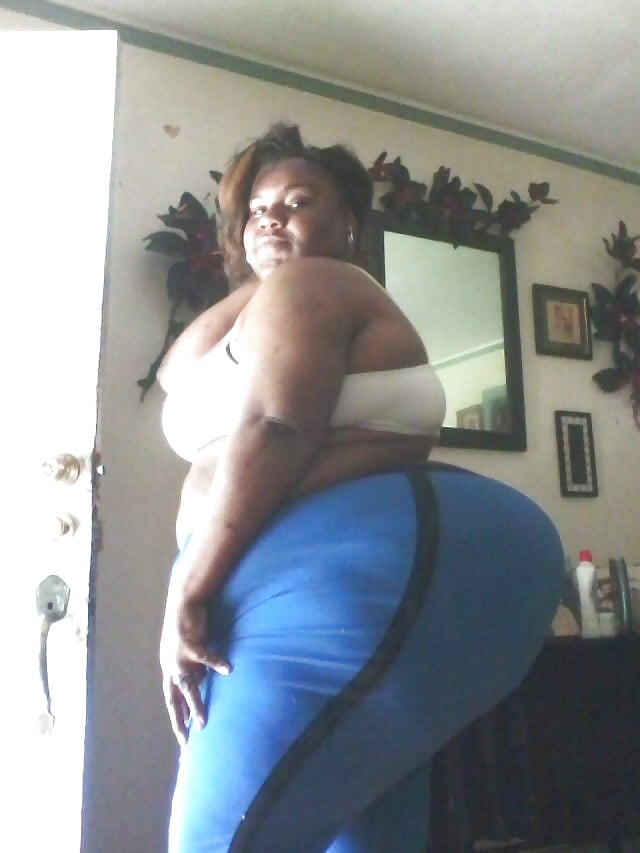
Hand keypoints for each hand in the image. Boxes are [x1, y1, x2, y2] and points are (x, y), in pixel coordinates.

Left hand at [160, 594, 230, 745]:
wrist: (183, 602)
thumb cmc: (188, 626)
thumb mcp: (189, 652)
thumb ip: (194, 668)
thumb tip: (201, 683)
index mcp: (170, 669)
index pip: (171, 699)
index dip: (177, 718)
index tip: (183, 738)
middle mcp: (171, 666)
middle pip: (174, 698)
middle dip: (180, 719)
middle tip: (187, 739)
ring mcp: (178, 656)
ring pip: (186, 685)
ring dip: (194, 703)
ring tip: (202, 720)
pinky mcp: (189, 643)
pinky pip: (204, 657)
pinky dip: (216, 664)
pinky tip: (227, 670)